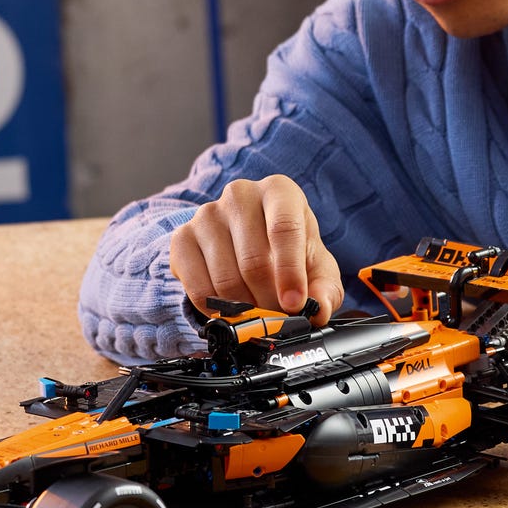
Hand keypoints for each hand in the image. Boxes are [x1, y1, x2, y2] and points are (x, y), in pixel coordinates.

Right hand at [169, 175, 343, 325]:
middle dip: (269, 300)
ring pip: (226, 279)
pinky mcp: (182, 237)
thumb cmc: (288, 249)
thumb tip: (319, 309)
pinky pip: (198, 287)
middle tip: (277, 316)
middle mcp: (239, 194)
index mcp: (278, 190)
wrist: (248, 240)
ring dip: (245, 308)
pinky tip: (231, 307)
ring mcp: (207, 214)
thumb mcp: (316, 266)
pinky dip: (217, 309)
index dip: (290, 272)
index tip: (294, 304)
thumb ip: (325, 289)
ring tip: (257, 310)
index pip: (284, 229)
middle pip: (253, 261)